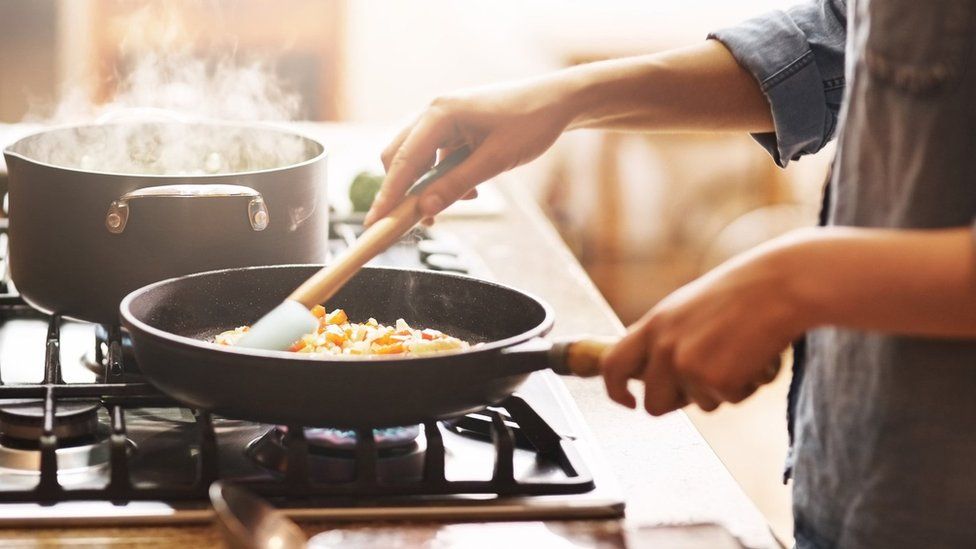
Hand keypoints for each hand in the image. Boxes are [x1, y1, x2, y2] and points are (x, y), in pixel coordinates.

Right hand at [364, 77, 578, 225]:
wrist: (558, 101)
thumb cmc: (531, 123)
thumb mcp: (496, 160)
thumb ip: (457, 185)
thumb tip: (424, 209)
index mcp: (440, 113)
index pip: (403, 161)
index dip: (388, 195)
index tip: (375, 223)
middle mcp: (434, 111)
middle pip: (399, 157)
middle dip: (405, 191)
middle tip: (420, 221)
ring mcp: (442, 118)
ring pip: (417, 159)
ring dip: (428, 185)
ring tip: (460, 202)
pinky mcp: (453, 126)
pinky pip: (435, 156)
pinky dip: (443, 176)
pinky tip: (470, 188)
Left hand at [601, 233, 811, 414]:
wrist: (780, 285)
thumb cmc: (742, 293)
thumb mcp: (687, 309)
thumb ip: (666, 339)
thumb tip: (652, 375)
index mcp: (653, 325)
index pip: (613, 366)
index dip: (615, 390)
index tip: (628, 402)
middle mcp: (664, 347)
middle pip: (653, 404)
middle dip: (678, 403)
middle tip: (707, 381)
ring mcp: (688, 366)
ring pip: (699, 406)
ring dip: (721, 389)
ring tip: (740, 353)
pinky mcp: (717, 381)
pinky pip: (730, 401)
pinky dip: (747, 387)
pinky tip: (756, 357)